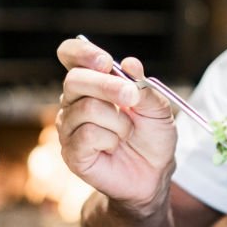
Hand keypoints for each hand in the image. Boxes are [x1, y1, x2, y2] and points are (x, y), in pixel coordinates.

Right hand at [55, 37, 177, 207]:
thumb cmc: (152, 137)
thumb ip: (144, 87)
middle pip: (75, 79)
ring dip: (118, 121)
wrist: (154, 174)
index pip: (70, 55)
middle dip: (108, 86)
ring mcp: (69, 127)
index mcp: (93, 83)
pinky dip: (110, 140)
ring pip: (86, 108)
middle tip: (132, 97)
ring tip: (127, 133)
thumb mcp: (158, 109)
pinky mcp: (71, 152)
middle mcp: (75, 101)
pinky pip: (86, 135)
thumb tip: (130, 63)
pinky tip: (114, 147)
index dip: (81, 52)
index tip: (105, 61)